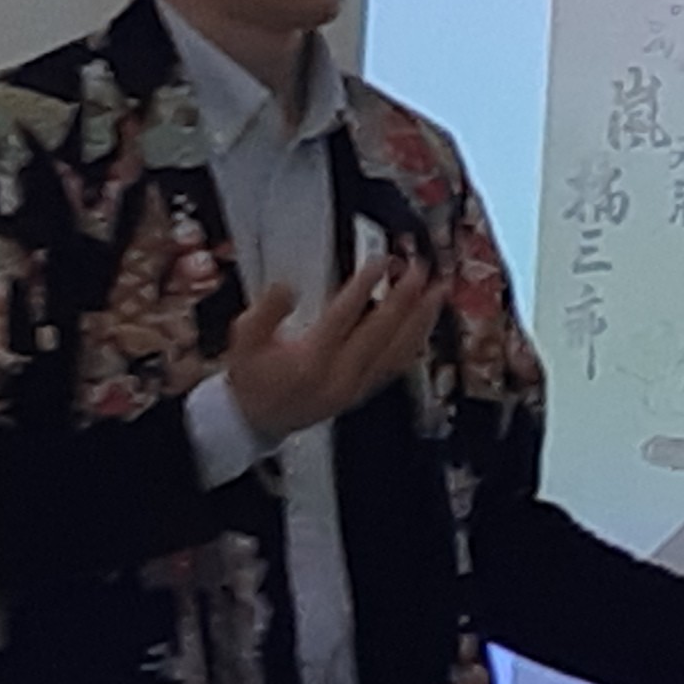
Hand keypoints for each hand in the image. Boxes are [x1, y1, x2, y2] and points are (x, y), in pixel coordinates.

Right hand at [222, 260, 437, 438]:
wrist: (253, 421)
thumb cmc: (251, 379)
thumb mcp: (244, 339)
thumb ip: (266, 310)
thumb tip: (287, 286)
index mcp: (310, 360)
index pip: (345, 315)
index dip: (364, 285)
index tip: (380, 262)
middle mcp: (339, 375)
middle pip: (381, 331)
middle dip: (404, 297)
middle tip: (420, 269)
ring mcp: (355, 386)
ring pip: (398, 350)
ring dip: (421, 318)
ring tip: (438, 291)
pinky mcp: (363, 392)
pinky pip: (397, 366)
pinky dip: (415, 342)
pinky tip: (425, 323)